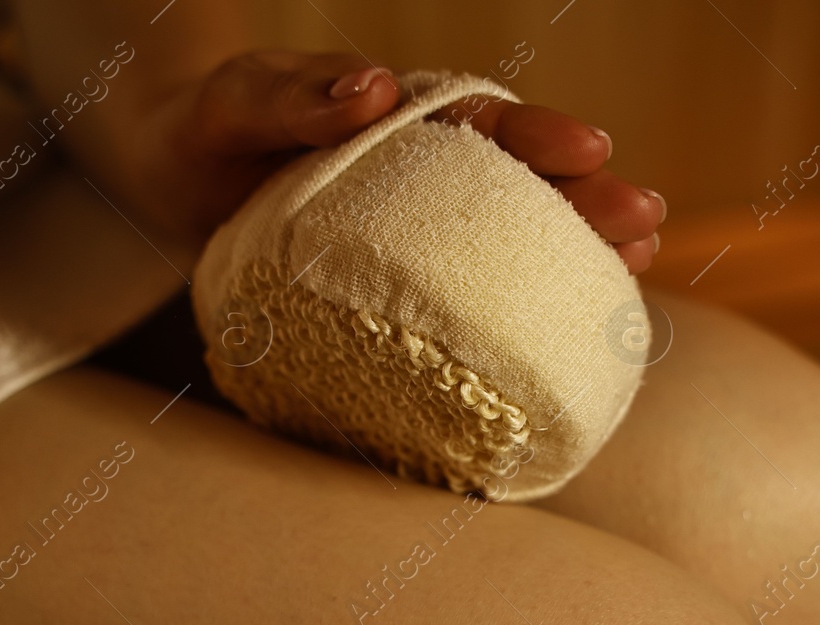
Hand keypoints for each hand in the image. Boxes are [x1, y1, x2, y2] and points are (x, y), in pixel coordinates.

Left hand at [116, 51, 664, 271]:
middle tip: (645, 225)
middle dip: (586, 201)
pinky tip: (554, 340)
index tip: (589, 152)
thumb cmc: (211, 129)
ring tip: (633, 271)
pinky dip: (508, 314)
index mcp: (403, 119)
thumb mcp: (237, 102)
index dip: (538, 138)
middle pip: (520, 185)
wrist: (174, 177)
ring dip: (570, 254)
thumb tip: (370, 89)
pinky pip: (461, 296)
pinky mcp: (397, 282)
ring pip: (508, 240)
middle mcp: (426, 173)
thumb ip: (293, 97)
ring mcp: (416, 232)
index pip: (483, 123)